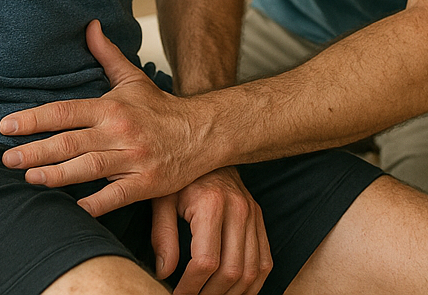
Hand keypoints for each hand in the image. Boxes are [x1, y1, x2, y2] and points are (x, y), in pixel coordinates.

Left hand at [0, 20, 214, 216]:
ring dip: (57, 175)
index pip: (65, 111)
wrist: (203, 132)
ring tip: (29, 178)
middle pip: (70, 142)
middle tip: (6, 159)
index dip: (34, 119)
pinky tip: (73, 210)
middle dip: (35, 150)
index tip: (6, 126)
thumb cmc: (161, 108)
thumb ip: (106, 54)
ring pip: (89, 168)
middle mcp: (120, 132)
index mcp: (112, 108)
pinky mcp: (145, 184)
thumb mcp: (132, 78)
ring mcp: (133, 159)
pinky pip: (116, 196)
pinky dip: (95, 204)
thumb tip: (89, 25)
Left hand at [152, 167, 270, 294]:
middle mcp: (239, 209)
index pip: (206, 261)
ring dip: (233, 294)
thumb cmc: (180, 177)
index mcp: (212, 204)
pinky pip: (265, 261)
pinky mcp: (259, 219)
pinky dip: (253, 283)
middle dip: (211, 294)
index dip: (190, 287)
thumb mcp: (161, 200)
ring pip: (252, 270)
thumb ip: (162, 236)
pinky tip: (235, 291)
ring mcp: (253, 215)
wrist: (207, 147)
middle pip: (232, 270)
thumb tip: (165, 273)